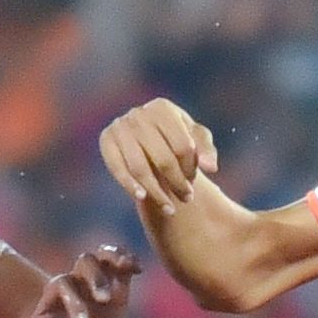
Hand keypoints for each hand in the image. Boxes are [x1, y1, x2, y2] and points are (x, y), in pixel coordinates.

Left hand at [6, 246, 138, 317]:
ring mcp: (97, 279)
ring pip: (103, 257)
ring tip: (128, 266)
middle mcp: (77, 280)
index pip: (64, 285)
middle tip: (103, 298)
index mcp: (57, 292)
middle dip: (95, 278)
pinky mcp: (116, 284)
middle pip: (85, 263)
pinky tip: (138, 269)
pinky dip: (129, 262)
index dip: (73, 300)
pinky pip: (122, 266)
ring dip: (115, 258)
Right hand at [97, 99, 219, 211]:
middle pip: (163, 159)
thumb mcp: (195, 139)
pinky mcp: (106, 140)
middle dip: (177, 183)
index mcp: (163, 109)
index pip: (183, 146)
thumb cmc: (175, 137)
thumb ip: (206, 151)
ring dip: (157, 192)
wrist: (145, 136)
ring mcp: (120, 126)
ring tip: (170, 209)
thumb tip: (211, 167)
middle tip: (187, 199)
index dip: (190, 168)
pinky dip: (129, 185)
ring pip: (140, 168)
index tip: (193, 181)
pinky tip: (142, 198)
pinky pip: (117, 168)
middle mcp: (139, 114)